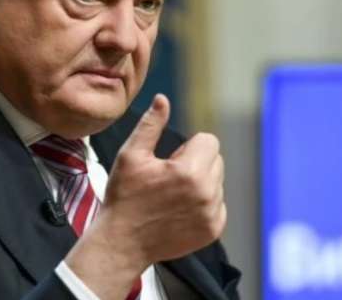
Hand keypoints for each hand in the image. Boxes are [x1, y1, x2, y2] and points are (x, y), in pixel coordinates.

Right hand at [65, 94, 225, 297]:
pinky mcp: (213, 229)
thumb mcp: (131, 155)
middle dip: (196, 162)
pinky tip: (179, 210)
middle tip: (168, 178)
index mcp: (189, 171)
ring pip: (217, 182)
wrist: (122, 243)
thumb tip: (162, 99)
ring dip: (201, 182)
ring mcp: (212, 214)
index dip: (187, 147)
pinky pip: (218, 204)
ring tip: (172, 195)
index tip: (169, 161)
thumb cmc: (124, 197)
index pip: (208, 140)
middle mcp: (207, 193)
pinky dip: (204, 203)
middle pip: (216, 159)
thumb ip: (151, 125)